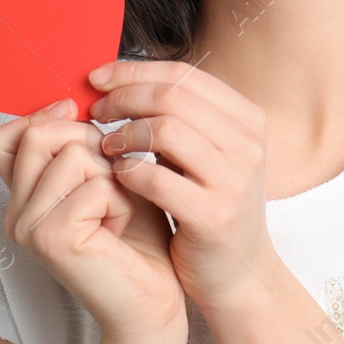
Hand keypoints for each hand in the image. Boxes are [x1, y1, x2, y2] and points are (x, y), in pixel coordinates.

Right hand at [0, 99, 186, 342]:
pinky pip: (93, 185)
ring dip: (112, 176)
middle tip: (113, 186)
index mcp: (22, 196)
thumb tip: (68, 102)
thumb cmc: (137, 237)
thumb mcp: (108, 175)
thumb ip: (82, 144)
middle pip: (40, 134)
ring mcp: (27, 226)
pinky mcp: (50, 239)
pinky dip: (120, 201)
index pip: (5, 135)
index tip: (80, 124)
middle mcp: (15, 212)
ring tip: (118, 212)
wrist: (152, 302)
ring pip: (72, 153)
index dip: (43, 118)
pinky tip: (121, 230)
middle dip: (92, 146)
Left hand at [88, 60, 280, 315]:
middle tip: (95, 111)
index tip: (98, 78)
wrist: (238, 272)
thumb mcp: (209, 153)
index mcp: (248, 119)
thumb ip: (181, 118)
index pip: (183, 74)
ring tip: (106, 146)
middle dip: (123, 98)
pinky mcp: (213, 215)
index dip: (133, 71)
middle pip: (171, 96)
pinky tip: (118, 177)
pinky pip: (155, 177)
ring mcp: (234, 180)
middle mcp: (247, 144)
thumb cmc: (212, 206)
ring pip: (164, 130)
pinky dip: (127, 171)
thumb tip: (122, 79)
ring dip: (123, 133)